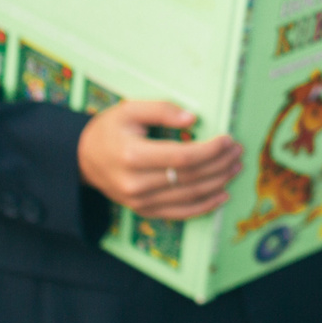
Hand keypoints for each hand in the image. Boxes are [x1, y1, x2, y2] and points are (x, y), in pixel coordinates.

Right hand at [77, 99, 242, 219]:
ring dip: (218, 183)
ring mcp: (139, 201)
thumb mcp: (130, 109)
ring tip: (235, 167)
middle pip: (189, 177)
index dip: (210, 150)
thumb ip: (162, 109)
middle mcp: (135, 183)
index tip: (228, 139)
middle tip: (237, 151)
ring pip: (189, 196)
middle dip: (219, 164)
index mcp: (132, 155)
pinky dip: (204, 206)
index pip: (182, 157)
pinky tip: (221, 194)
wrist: (83, 159)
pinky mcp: (143, 211)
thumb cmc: (110, 130)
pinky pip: (179, 213)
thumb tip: (193, 119)